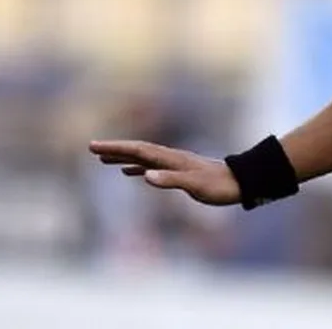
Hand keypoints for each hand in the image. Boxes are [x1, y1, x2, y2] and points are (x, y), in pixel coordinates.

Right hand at [89, 140, 240, 206]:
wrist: (240, 183)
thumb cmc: (218, 186)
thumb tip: (145, 176)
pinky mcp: (180, 173)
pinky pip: (152, 167)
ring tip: (103, 158)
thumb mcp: (194, 185)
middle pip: (137, 150)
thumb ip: (170, 180)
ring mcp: (175, 165)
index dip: (116, 148)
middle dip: (115, 149)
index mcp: (171, 159)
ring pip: (143, 158)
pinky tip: (130, 172)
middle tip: (91, 147)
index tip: (94, 146)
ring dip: (123, 157)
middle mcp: (171, 158)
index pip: (138, 150)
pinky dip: (137, 167)